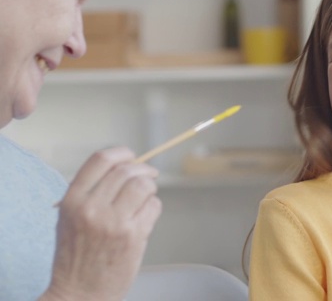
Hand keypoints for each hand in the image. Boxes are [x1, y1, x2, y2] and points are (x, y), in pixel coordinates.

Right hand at [42, 147, 161, 300]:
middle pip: (127, 170)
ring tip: (146, 197)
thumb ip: (91, 193)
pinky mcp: (133, 236)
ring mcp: (114, 222)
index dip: (122, 153)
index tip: (132, 156)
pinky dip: (153, 207)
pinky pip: (153, 206)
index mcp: (72, 200)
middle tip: (150, 175)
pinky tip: (145, 217)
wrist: (79, 293)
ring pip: (143, 185)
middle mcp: (92, 208)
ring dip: (150, 188)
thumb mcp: (69, 219)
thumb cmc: (76, 256)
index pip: (101, 160)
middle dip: (143, 169)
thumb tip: (125, 167)